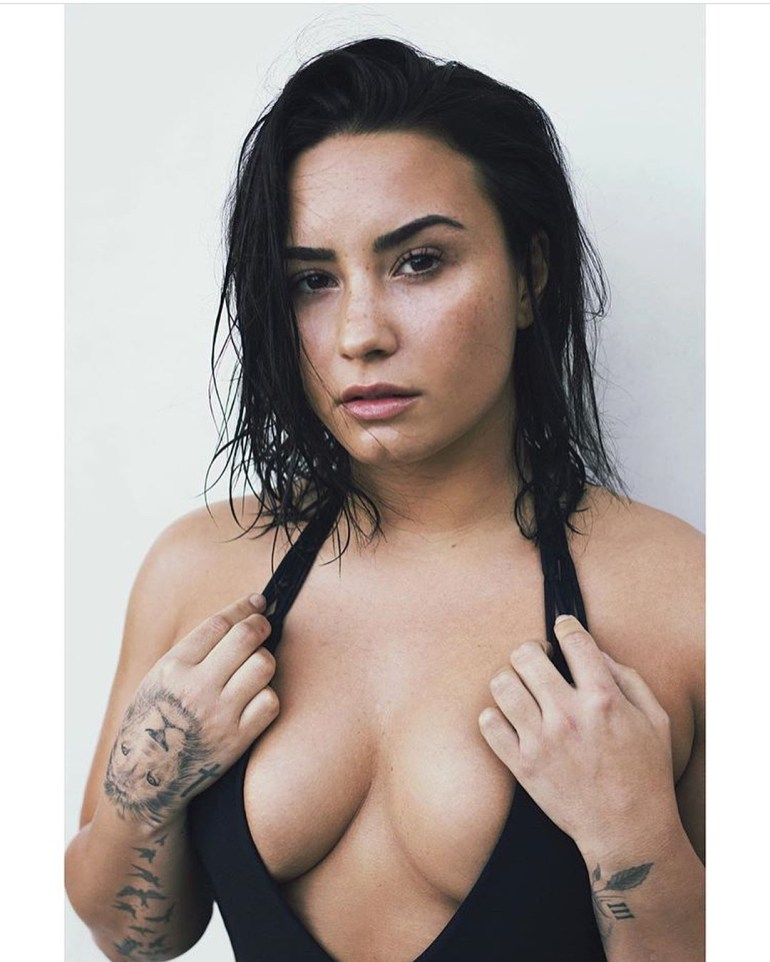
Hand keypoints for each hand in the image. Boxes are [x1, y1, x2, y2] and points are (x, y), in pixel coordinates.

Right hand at [104, 594, 278, 826]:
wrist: (144, 781)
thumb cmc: (152, 722)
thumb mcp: (156, 679)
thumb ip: (190, 652)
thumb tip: (233, 619)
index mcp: (172, 668)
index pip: (218, 624)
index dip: (242, 607)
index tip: (256, 602)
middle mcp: (196, 688)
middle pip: (246, 637)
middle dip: (260, 625)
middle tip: (263, 627)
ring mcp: (219, 715)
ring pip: (264, 666)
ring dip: (264, 661)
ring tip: (255, 667)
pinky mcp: (237, 740)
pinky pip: (270, 701)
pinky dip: (267, 695)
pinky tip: (256, 697)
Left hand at [478, 615, 676, 859]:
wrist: (628, 832)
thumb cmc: (646, 773)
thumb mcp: (655, 719)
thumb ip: (627, 678)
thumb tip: (595, 652)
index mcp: (604, 699)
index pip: (574, 640)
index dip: (565, 625)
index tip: (561, 626)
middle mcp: (569, 715)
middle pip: (526, 655)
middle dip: (531, 649)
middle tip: (537, 658)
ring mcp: (542, 740)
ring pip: (502, 684)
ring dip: (509, 678)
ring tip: (520, 686)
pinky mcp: (522, 765)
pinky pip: (488, 724)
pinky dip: (493, 715)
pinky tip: (509, 718)